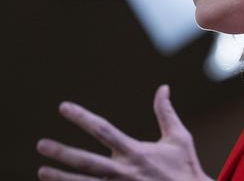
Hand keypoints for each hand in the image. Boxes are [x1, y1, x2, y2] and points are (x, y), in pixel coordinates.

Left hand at [36, 85, 211, 180]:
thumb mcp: (179, 137)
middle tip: (42, 145)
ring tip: (42, 171)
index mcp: (136, 152)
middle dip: (62, 153)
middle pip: (86, 161)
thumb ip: (165, 113)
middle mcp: (124, 171)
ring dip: (61, 178)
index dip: (81, 117)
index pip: (103, 130)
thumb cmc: (185, 167)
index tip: (63, 107)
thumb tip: (163, 88)